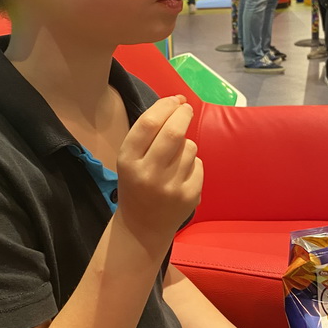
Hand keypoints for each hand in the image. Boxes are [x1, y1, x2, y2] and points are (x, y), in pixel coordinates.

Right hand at [116, 96, 202, 251]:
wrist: (142, 228)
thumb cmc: (136, 184)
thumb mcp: (129, 159)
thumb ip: (148, 133)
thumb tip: (178, 101)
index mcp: (128, 161)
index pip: (149, 123)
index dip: (165, 105)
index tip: (175, 99)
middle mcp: (148, 174)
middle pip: (173, 132)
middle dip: (183, 114)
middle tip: (186, 108)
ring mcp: (171, 187)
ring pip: (190, 147)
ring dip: (186, 144)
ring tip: (175, 157)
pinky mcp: (189, 196)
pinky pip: (199, 164)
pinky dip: (193, 163)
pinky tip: (181, 175)